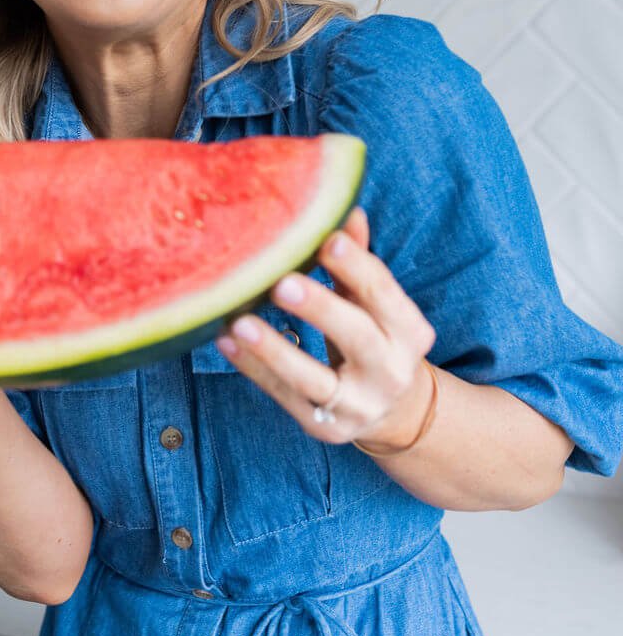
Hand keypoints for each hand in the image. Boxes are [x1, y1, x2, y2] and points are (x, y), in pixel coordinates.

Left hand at [215, 206, 436, 445]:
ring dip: (275, 350)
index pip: (384, 294)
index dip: (357, 266)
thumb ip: (358, 261)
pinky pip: (284, 397)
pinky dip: (254, 370)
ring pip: (315, 378)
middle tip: (281, 283)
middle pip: (357, 336)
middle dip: (320, 308)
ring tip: (240, 322)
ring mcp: (357, 405)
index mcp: (411, 333)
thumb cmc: (374, 338)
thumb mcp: (375, 304)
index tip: (326, 238)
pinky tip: (226, 340)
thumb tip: (346, 208)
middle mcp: (390, 371)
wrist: (392, 412)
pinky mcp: (323, 427)